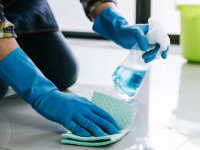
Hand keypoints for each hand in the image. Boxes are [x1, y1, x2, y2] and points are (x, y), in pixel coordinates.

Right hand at [0, 48, 119, 136]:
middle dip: (108, 126)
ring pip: (89, 123)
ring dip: (98, 131)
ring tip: (106, 136)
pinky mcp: (65, 117)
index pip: (102, 112)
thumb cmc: (63, 100)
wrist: (47, 96)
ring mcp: (74, 113)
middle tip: (116, 133)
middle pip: (98, 118)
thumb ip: (86, 108)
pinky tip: (88, 136)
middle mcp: (83, 108)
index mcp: (87, 104)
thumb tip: (95, 115)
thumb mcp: (78, 101)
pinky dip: (82, 131)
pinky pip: (75, 126)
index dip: (110, 120)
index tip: (117, 126)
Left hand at [93, 7, 168, 61]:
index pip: (163, 37)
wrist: (119, 35)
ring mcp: (150, 41)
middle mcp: (153, 35)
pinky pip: (152, 53)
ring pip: (157, 50)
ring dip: (153, 56)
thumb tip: (146, 48)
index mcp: (153, 29)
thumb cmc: (126, 31)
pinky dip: (150, 57)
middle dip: (158, 52)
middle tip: (153, 58)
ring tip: (144, 59)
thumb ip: (141, 38)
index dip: (165, 45)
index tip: (163, 53)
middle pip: (161, 45)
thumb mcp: (134, 32)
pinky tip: (145, 59)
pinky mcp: (147, 46)